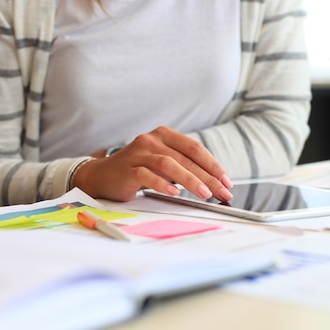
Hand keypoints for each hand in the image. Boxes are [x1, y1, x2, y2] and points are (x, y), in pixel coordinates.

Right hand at [71, 126, 232, 201]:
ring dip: (190, 180)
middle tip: (221, 192)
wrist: (103, 176)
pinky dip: (163, 184)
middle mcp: (151, 140)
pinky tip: (175, 193)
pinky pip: (147, 175)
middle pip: (185, 158)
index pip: (195, 148)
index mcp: (164, 135)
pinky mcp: (127, 168)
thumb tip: (215, 184)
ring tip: (204, 194)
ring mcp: (138, 153)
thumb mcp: (164, 163)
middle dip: (207, 177)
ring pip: (169, 164)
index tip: (226, 182)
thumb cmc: (139, 170)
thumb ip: (185, 167)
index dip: (213, 165)